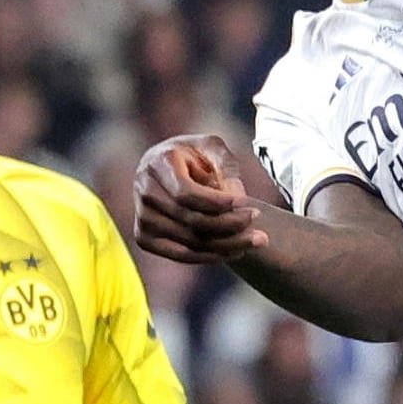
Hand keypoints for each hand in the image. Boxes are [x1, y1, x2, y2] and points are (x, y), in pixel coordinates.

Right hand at [132, 133, 264, 266]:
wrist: (172, 169)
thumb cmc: (197, 156)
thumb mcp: (213, 147)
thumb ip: (225, 165)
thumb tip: (234, 198)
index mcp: (158, 163)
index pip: (186, 193)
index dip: (217, 202)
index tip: (246, 203)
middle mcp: (144, 190)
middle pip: (189, 220)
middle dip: (229, 225)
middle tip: (260, 224)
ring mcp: (142, 216)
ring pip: (188, 241)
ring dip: (227, 244)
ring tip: (257, 240)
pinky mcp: (144, 237)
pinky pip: (181, 255)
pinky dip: (211, 256)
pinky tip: (236, 250)